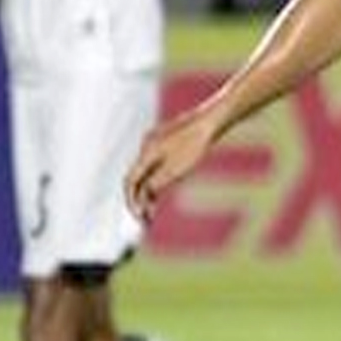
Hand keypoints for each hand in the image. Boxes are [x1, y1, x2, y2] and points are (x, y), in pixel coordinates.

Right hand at [124, 103, 220, 222]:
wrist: (210, 121)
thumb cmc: (194, 145)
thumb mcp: (175, 171)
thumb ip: (155, 184)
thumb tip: (142, 197)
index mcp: (146, 153)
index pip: (130, 181)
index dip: (131, 200)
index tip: (138, 217)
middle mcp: (146, 146)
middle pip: (136, 177)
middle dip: (139, 199)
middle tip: (146, 219)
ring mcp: (155, 142)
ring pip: (145, 171)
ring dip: (147, 191)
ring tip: (153, 211)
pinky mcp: (165, 142)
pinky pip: (154, 164)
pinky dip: (154, 180)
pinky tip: (161, 193)